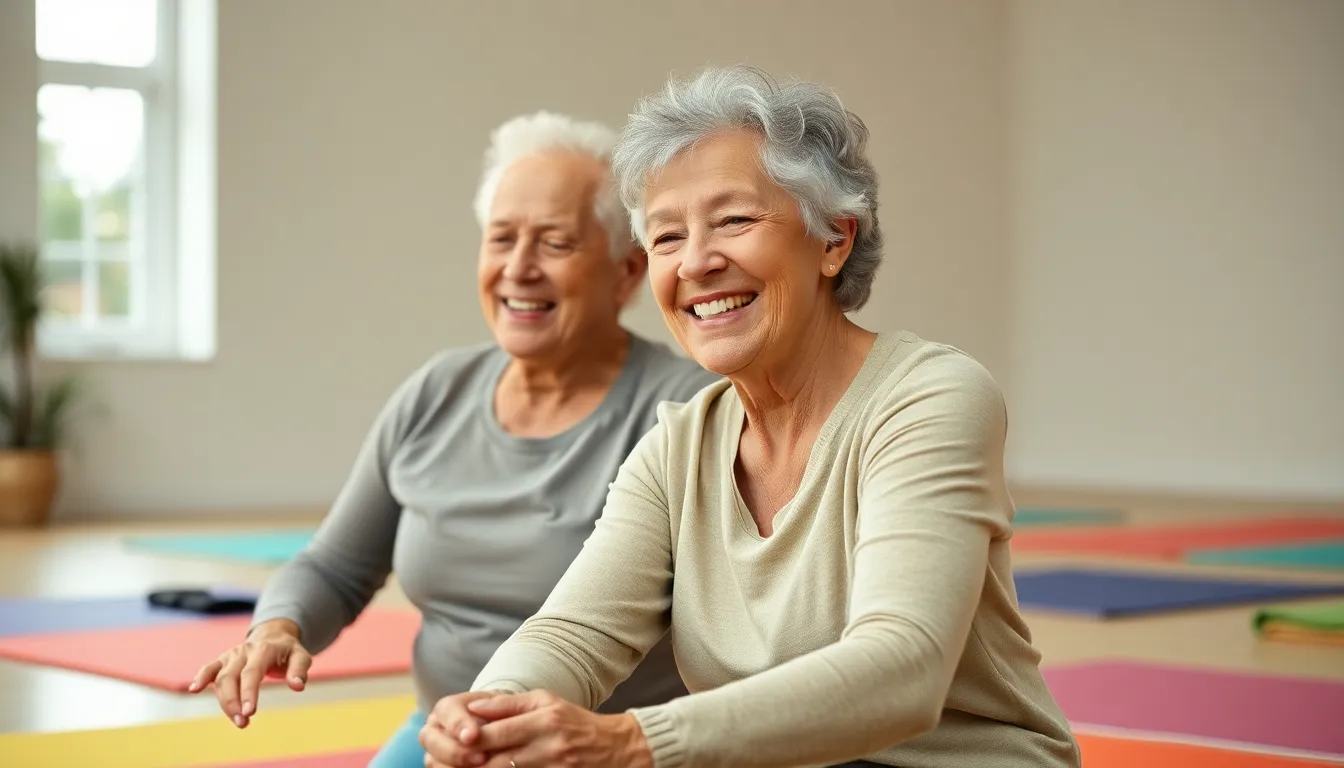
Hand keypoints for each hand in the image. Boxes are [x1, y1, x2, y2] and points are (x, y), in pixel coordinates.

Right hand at [188, 618, 311, 727]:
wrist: (273, 635)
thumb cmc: (287, 650)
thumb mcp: (301, 656)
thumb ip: (299, 671)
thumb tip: (297, 687)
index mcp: (262, 650)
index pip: (252, 672)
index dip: (249, 693)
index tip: (250, 713)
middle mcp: (243, 651)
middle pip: (230, 677)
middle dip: (233, 702)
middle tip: (243, 723)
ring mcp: (230, 656)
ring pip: (219, 679)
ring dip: (224, 702)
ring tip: (239, 722)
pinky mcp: (222, 661)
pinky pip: (209, 668)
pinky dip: (200, 678)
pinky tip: (194, 690)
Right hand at [418, 691, 502, 766]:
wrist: (500, 730)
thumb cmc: (501, 715)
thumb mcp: (504, 706)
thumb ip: (497, 704)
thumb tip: (478, 707)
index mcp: (447, 708)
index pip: (447, 710)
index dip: (458, 723)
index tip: (474, 735)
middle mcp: (434, 729)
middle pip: (430, 738)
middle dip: (455, 751)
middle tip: (481, 758)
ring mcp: (434, 751)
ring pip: (433, 761)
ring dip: (454, 766)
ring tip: (482, 767)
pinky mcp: (439, 766)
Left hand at [421, 690, 652, 767]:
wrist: (615, 748)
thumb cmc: (574, 721)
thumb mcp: (546, 701)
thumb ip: (510, 704)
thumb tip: (474, 706)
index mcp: (545, 719)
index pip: (498, 733)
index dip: (472, 739)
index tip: (455, 740)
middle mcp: (549, 746)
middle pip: (497, 760)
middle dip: (471, 761)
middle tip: (451, 761)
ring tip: (467, 766)